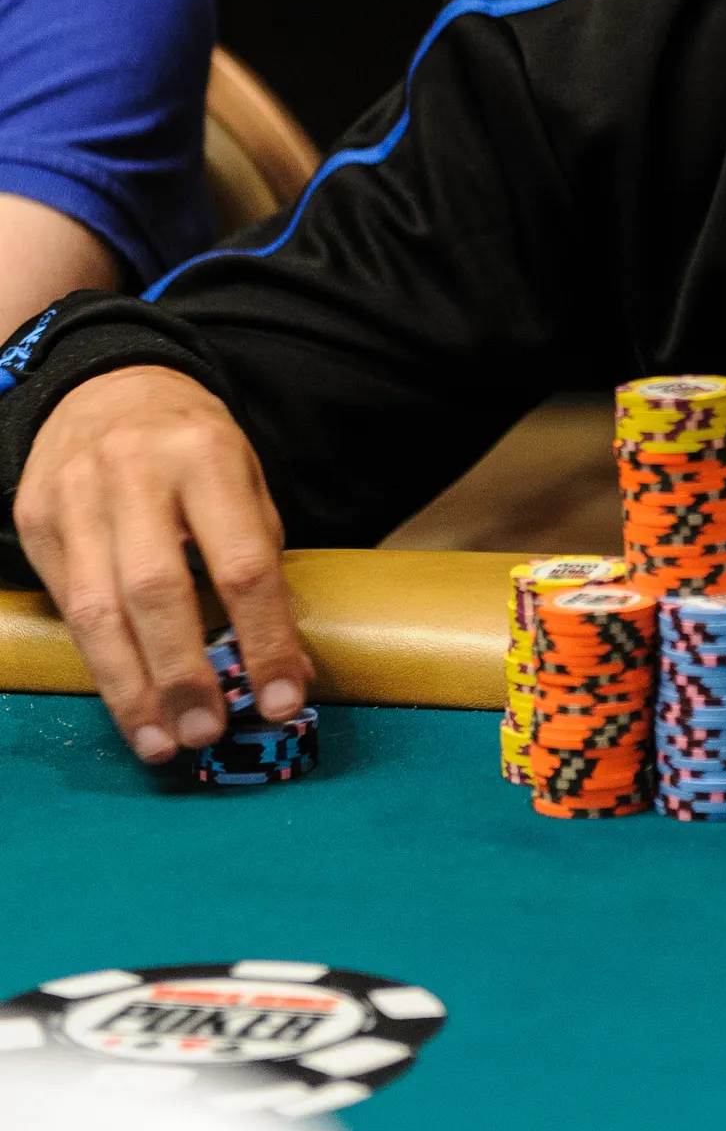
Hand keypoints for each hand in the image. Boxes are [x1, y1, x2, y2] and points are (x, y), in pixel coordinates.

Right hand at [13, 365, 311, 762]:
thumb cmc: (190, 448)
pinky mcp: (35, 521)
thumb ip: (260, 565)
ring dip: (132, 688)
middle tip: (208, 732)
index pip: (242, 563)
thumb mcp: (244, 479)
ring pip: (98, 609)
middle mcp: (134, 472)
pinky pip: (67, 606)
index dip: (264, 639)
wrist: (104, 388)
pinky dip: (99, 662)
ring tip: (163, 741)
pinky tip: (126, 701)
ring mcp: (75, 496)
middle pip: (157, 590)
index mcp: (206, 455)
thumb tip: (284, 668)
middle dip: (184, 673)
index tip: (284, 699)